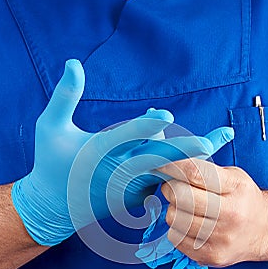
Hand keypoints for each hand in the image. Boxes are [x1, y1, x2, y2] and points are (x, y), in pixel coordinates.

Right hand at [12, 59, 231, 245]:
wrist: (55, 207)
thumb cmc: (51, 162)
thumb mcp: (50, 126)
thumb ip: (65, 95)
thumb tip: (74, 61)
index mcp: (97, 153)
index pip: (124, 137)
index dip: (145, 125)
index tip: (165, 114)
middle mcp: (117, 172)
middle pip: (156, 159)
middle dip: (185, 149)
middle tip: (212, 141)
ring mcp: (130, 188)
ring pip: (166, 170)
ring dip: (192, 157)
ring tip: (217, 143)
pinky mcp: (136, 197)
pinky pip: (162, 178)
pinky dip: (177, 163)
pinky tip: (197, 151)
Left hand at [159, 159, 267, 266]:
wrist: (265, 231)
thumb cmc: (244, 200)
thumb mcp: (233, 177)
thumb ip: (204, 170)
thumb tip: (169, 166)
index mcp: (236, 188)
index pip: (195, 173)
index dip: (172, 167)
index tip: (162, 165)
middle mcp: (231, 215)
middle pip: (180, 197)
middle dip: (170, 188)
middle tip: (174, 188)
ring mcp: (221, 239)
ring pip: (174, 218)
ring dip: (173, 209)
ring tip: (185, 208)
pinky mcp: (211, 256)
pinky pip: (175, 238)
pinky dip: (177, 228)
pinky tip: (190, 225)